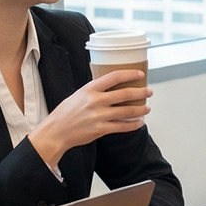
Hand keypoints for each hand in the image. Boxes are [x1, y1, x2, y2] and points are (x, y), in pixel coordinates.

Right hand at [28, 72, 149, 166]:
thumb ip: (94, 90)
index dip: (130, 74)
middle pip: (125, 94)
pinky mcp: (101, 129)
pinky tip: (139, 123)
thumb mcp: (78, 94)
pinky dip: (133, 125)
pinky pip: (122, 127)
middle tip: (148, 91)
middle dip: (141, 92)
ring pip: (127, 111)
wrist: (56, 131)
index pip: (114, 77)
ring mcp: (99, 116)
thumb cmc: (65, 113)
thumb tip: (110, 86)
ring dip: (140, 109)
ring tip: (147, 108)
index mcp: (89, 89)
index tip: (140, 74)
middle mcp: (95, 101)